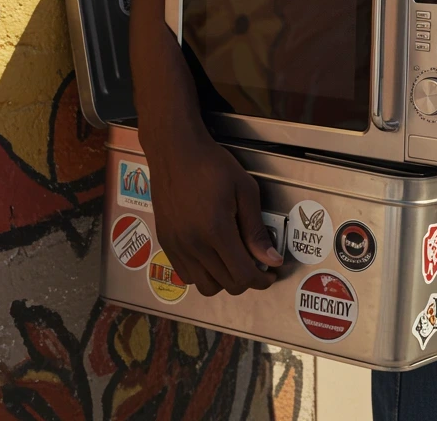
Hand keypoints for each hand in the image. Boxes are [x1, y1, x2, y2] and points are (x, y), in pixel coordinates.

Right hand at [145, 123, 281, 296]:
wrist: (175, 150)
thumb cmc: (212, 164)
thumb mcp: (244, 190)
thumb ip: (256, 229)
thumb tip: (271, 259)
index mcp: (216, 230)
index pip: (242, 275)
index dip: (261, 280)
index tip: (270, 274)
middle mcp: (193, 244)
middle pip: (225, 284)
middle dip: (246, 280)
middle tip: (256, 264)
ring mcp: (176, 246)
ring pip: (203, 285)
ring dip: (223, 280)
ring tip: (233, 260)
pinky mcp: (166, 242)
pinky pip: (185, 274)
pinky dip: (202, 273)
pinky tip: (212, 254)